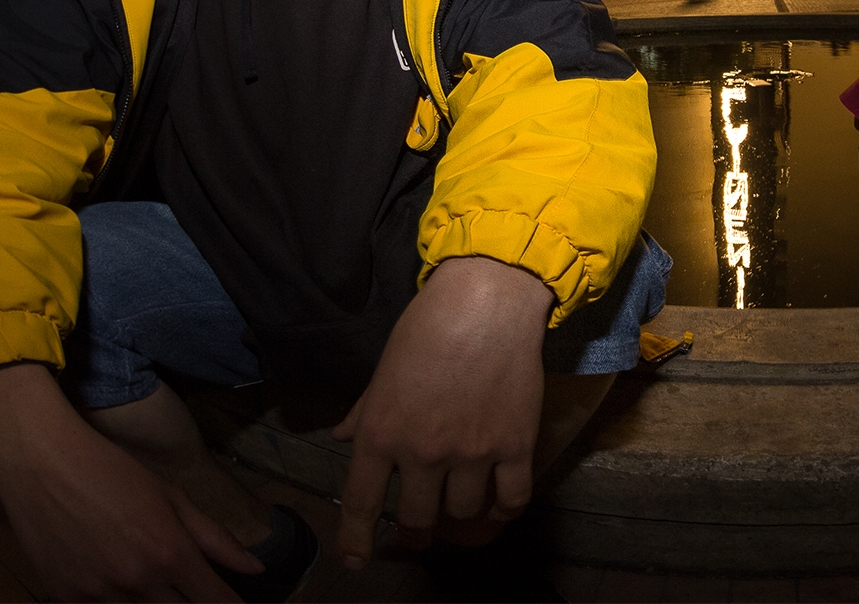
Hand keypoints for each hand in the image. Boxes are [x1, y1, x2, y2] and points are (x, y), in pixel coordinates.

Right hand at [0, 364, 259, 600]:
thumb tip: (255, 569)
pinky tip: (112, 576)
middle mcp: (137, 582)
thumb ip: (216, 539)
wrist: (42, 464)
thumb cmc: (112, 472)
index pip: (213, 601)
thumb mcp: (171, 498)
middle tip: (189, 587)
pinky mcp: (65, 599)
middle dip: (189, 602)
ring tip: (142, 569)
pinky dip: (112, 600)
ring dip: (152, 601)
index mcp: (170, 554)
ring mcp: (98, 596)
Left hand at [331, 256, 553, 565]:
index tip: (356, 561)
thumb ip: (364, 410)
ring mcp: (472, 453)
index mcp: (381, 433)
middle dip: (415, 532)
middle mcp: (423, 452)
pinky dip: (504, 511)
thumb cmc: (429, 324)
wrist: (490, 297)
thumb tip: (342, 437)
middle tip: (419, 528)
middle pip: (417, 520)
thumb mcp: (385, 367)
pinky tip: (499, 505)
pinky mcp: (515, 445)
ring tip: (461, 511)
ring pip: (464, 515)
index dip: (356, 542)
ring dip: (460, 519)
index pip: (361, 504)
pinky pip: (511, 500)